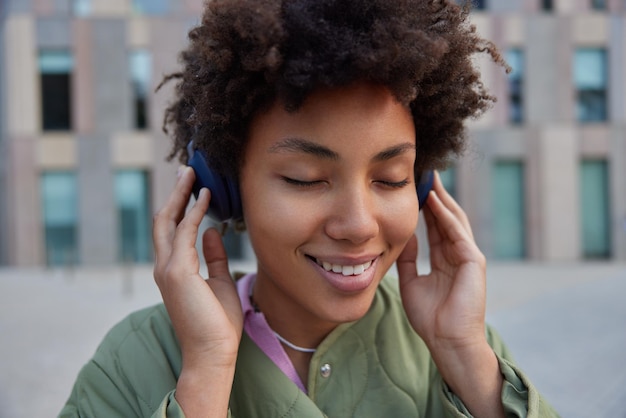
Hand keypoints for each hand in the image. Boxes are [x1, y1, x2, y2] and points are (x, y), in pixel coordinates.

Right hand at [152, 166, 242, 415]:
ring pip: (168, 221)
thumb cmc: (217, 322)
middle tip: (187, 171)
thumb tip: (211, 232)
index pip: (172, 230)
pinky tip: (205, 198)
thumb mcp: (219, 281)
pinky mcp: (177, 272)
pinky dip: (193, 212)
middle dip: (175, 194)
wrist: (213, 351)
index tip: (192, 186)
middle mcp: (165, 266)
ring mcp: (167, 269)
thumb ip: (213, 257)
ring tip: (193, 175)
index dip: (180, 206)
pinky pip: (184, 233)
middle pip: (164, 220)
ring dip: (181, 196)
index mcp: (173, 270)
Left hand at [397, 171, 485, 348]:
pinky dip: (445, 217)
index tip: (412, 187)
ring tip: (429, 179)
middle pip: (446, 217)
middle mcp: (458, 253)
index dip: (424, 206)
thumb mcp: (411, 282)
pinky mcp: (473, 262)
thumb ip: (408, 259)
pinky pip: (457, 234)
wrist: (447, 341)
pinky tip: (434, 202)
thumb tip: (402, 237)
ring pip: (454, 220)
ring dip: (441, 199)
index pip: (435, 225)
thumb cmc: (430, 318)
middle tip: (423, 173)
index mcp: (446, 258)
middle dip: (435, 195)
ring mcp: (468, 256)